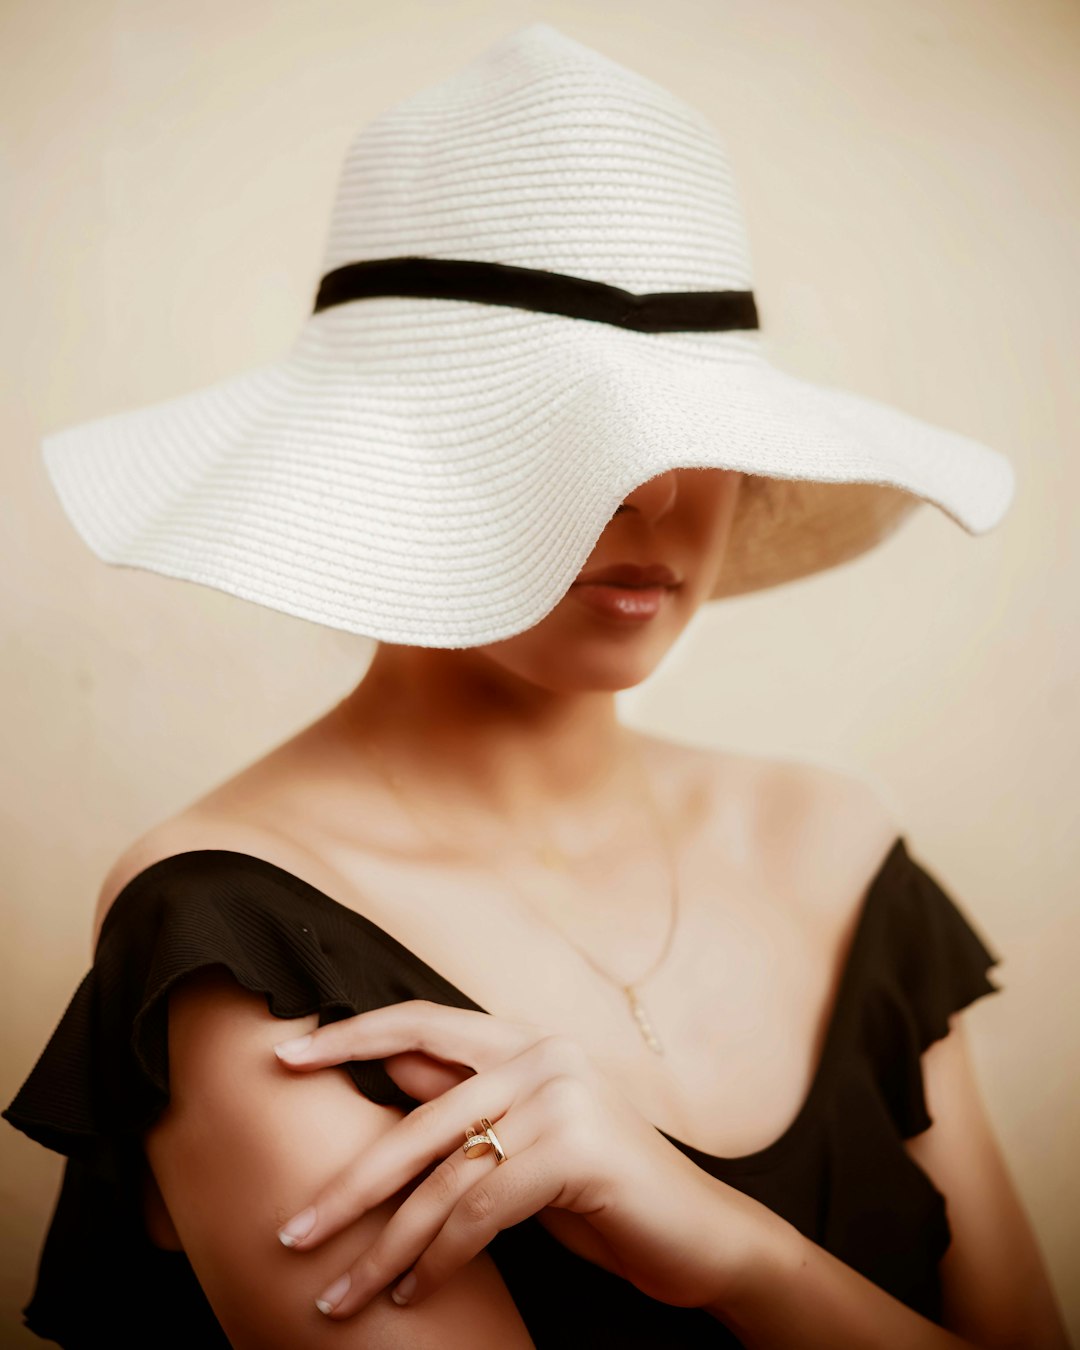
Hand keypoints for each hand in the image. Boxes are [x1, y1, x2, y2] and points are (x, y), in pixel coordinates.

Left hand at [271, 1000, 755, 1319]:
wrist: (703, 1237)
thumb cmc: (603, 1193)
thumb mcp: (526, 1143)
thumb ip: (465, 1105)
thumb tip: (389, 1074)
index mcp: (525, 1041)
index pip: (422, 1022)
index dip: (350, 1036)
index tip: (283, 1057)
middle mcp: (543, 1053)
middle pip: (418, 1117)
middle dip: (348, 1185)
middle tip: (291, 1232)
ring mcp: (563, 1096)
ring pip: (443, 1176)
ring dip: (383, 1248)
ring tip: (338, 1297)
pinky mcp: (577, 1148)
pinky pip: (480, 1209)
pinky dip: (438, 1260)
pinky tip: (412, 1296)